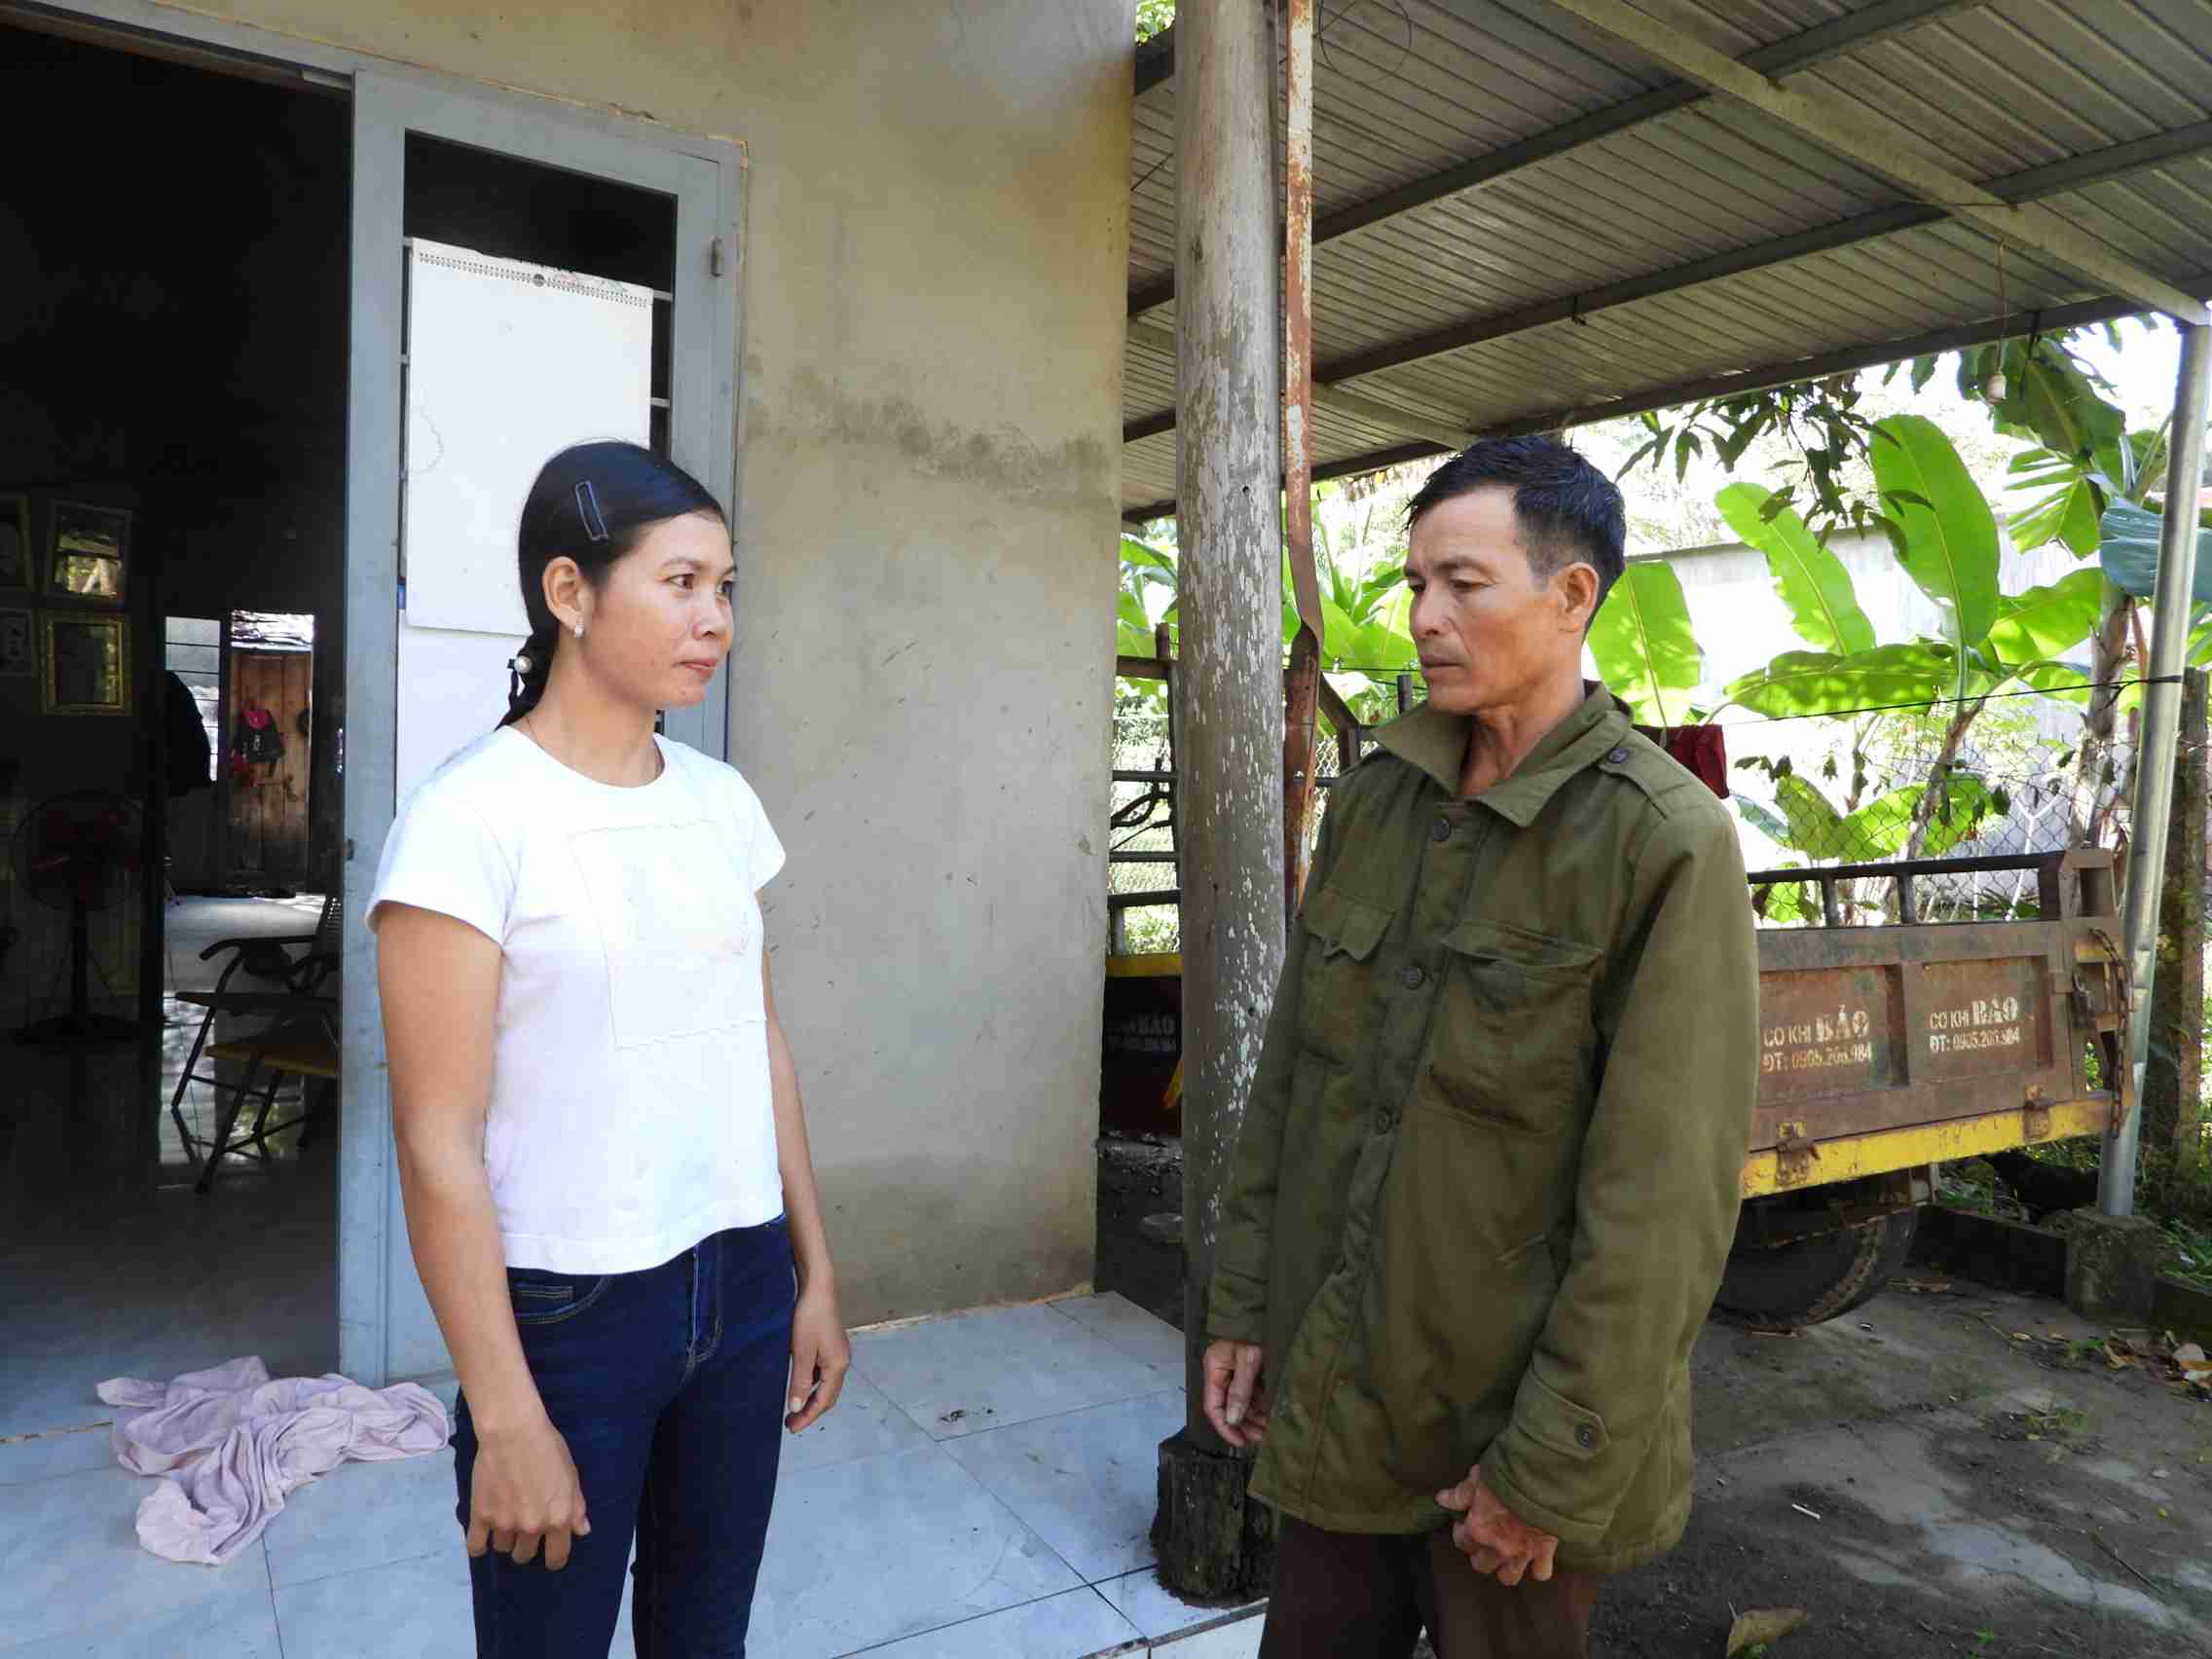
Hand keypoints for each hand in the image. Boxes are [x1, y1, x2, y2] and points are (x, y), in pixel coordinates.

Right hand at [465, 1413, 589, 1568]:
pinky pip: (476, 1546)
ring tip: (504, 1518)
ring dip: (504, 1538)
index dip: (554, 1558)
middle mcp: (532, 1528)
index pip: (557, 1557)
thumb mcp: (571, 1476)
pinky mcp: (480, 1517)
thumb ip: (576, 1507)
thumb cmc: (548, 1449)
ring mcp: (504, 1524)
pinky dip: (478, 1545)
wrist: (513, 1433)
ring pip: (503, 1548)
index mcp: (558, 1520)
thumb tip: (581, 1531)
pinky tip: (482, 1535)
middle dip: (526, 1545)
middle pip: (525, 1555)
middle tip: (524, 1527)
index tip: (549, 1553)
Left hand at [786, 1281, 850, 1432]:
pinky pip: (824, 1374)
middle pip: (828, 1396)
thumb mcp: (801, 1352)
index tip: (791, 1428)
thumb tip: (795, 1407)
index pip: (823, 1401)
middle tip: (791, 1423)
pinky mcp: (832, 1347)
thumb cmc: (809, 1318)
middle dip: (811, 1411)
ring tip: (794, 1408)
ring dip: (812, 1399)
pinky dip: (813, 1385)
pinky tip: (800, 1385)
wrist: (818, 1289)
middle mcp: (842, 1362)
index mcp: (837, 1366)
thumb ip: (799, 1381)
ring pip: (826, 1385)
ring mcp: (838, 1354)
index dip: (807, 1417)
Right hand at [1201, 1339, 1268, 1447]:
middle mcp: (1222, 1373)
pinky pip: (1252, 1393)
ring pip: (1241, 1402)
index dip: (1225, 1426)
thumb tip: (1233, 1420)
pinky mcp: (1249, 1370)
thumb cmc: (1254, 1332)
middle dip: (1243, 1424)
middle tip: (1260, 1437)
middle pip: (1228, 1407)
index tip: (1240, 1442)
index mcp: (1214, 1369)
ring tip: (1267, 1429)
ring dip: (1253, 1417)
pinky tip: (1270, 1415)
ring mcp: (1235, 1372)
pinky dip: (1260, 1405)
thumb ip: (1240, 1390)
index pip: (1213, 1406)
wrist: (1268, 1312)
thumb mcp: (1248, 1361)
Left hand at [1436, 1466, 1558, 1585]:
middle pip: (1481, 1565)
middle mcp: (1497, 1547)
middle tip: (1485, 1539)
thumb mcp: (1477, 1479)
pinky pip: (1541, 1573)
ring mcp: (1521, 1553)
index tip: (1466, 1520)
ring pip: (1508, 1577)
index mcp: (1478, 1529)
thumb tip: (1441, 1499)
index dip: (1461, 1530)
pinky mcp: (1545, 1552)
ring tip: (1507, 1555)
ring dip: (1506, 1568)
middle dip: (1480, 1554)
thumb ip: (1459, 1494)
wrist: (1542, 1480)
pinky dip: (1539, 1568)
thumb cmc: (1506, 1476)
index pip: (1461, 1541)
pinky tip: (1536, 1558)